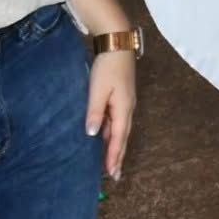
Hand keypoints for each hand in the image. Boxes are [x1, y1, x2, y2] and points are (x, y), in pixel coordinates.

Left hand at [86, 51, 135, 180]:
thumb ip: (95, 112)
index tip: (112, 173)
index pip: (118, 138)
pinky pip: (117, 121)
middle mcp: (127, 108)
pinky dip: (112, 133)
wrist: (118, 44)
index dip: (114, 156)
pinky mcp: (121, 97)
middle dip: (118, 155)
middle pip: (123, 137)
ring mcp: (125, 102)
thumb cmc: (108, 67)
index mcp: (123, 108)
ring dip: (116, 146)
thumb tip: (91, 135)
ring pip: (120, 129)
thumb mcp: (98, 90)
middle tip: (115, 174)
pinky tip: (105, 137)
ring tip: (111, 161)